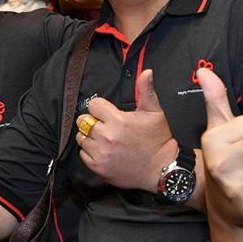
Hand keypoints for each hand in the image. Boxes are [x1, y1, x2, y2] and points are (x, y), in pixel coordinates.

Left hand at [76, 70, 175, 190]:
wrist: (161, 169)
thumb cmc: (158, 140)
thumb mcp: (155, 113)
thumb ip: (146, 91)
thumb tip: (146, 72)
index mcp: (118, 120)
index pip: (93, 105)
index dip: (100, 107)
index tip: (108, 113)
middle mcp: (107, 137)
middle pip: (83, 120)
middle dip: (93, 121)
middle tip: (106, 126)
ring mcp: (101, 153)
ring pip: (81, 137)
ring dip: (90, 137)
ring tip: (105, 139)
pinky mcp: (98, 168)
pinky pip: (83, 154)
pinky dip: (90, 152)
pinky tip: (104, 151)